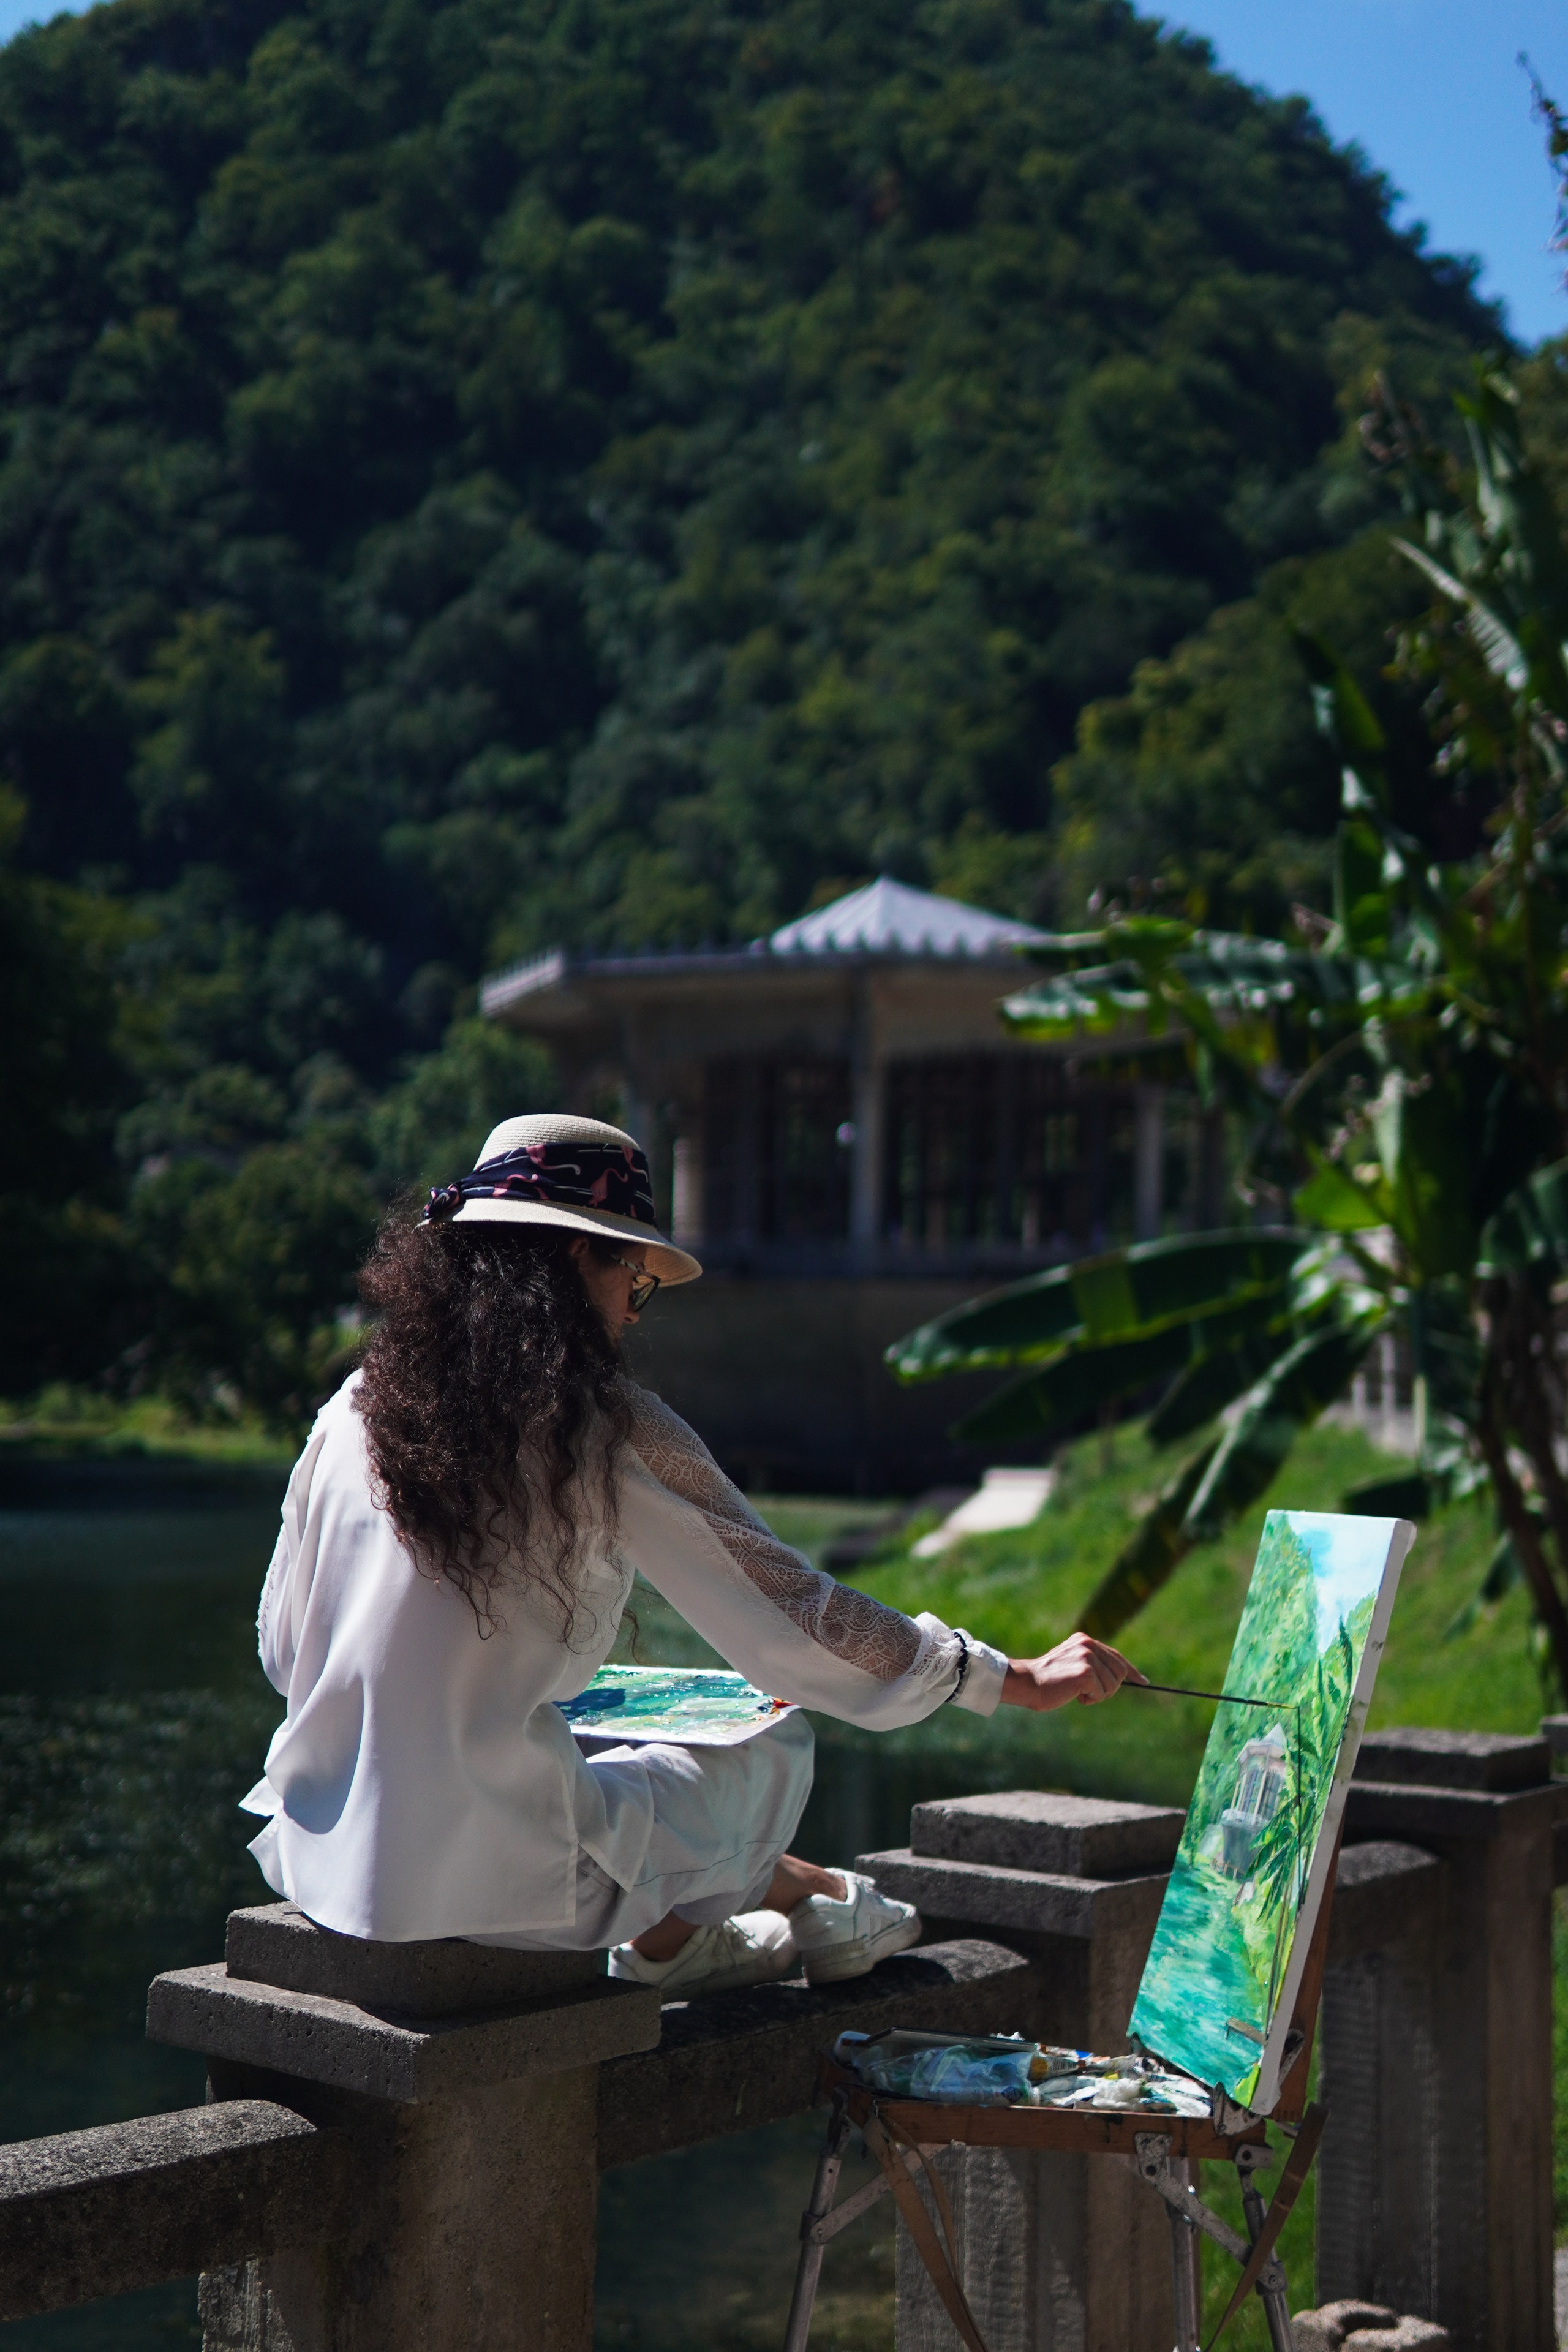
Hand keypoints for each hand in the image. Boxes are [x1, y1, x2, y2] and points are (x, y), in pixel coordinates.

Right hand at [1000, 1632, 1146, 1711]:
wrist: (1027, 1683)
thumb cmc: (1048, 1681)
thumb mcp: (1072, 1665)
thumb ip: (1091, 1665)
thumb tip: (1119, 1678)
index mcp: (1084, 1640)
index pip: (1116, 1656)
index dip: (1132, 1671)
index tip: (1143, 1681)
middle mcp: (1087, 1644)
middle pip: (1120, 1672)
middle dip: (1110, 1688)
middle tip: (1090, 1693)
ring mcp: (1087, 1657)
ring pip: (1113, 1685)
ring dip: (1098, 1695)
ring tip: (1077, 1692)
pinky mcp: (1085, 1672)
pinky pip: (1102, 1693)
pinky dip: (1090, 1699)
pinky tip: (1074, 1696)